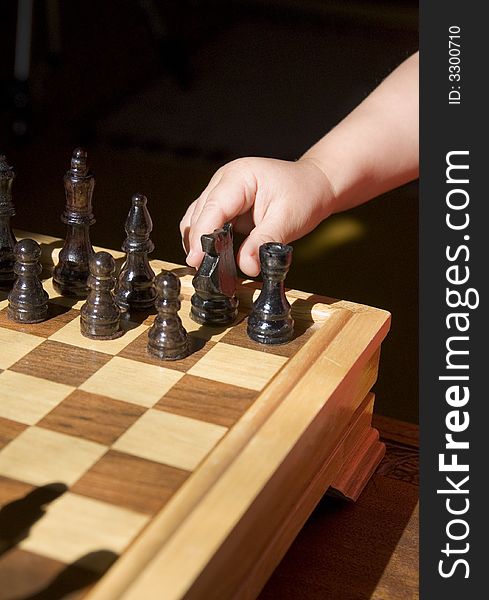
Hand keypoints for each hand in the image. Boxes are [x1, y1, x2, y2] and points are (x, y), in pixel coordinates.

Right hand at [180, 157, 334, 276]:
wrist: (315, 185)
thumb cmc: (304, 195)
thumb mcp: (288, 220)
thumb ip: (264, 242)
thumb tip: (245, 266)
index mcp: (238, 177)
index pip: (212, 208)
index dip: (202, 236)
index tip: (197, 261)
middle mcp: (224, 181)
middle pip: (199, 215)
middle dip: (199, 244)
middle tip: (205, 273)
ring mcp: (222, 192)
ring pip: (197, 220)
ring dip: (200, 244)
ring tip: (207, 269)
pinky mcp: (225, 206)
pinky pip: (207, 224)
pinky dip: (208, 241)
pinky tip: (214, 259)